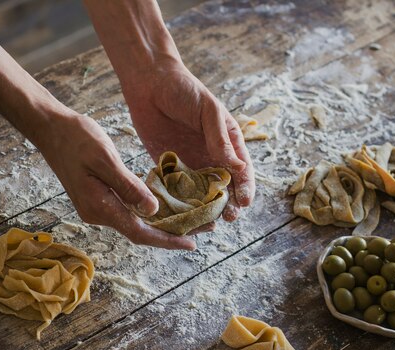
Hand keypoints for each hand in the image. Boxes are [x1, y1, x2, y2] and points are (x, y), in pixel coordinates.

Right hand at [31, 109, 196, 249]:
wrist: (49, 128)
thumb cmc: (76, 138)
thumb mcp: (106, 159)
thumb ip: (128, 187)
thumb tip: (152, 212)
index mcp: (100, 207)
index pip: (140, 232)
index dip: (167, 240)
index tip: (192, 244)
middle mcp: (98, 213)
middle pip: (140, 231)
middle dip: (171, 232)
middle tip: (203, 228)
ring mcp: (96, 207)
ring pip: (135, 222)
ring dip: (162, 222)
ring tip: (191, 219)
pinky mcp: (97, 197)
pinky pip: (127, 210)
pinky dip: (148, 210)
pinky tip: (165, 205)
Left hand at [121, 63, 254, 221]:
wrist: (148, 82)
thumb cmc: (184, 90)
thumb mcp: (207, 111)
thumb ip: (220, 139)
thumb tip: (238, 167)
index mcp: (227, 143)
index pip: (242, 172)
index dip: (245, 189)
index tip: (244, 204)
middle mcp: (210, 158)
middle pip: (223, 189)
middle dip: (226, 206)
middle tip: (225, 219)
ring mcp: (189, 164)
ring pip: (200, 195)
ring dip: (203, 210)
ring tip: (203, 223)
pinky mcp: (167, 167)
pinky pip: (175, 190)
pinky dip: (178, 203)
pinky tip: (178, 214)